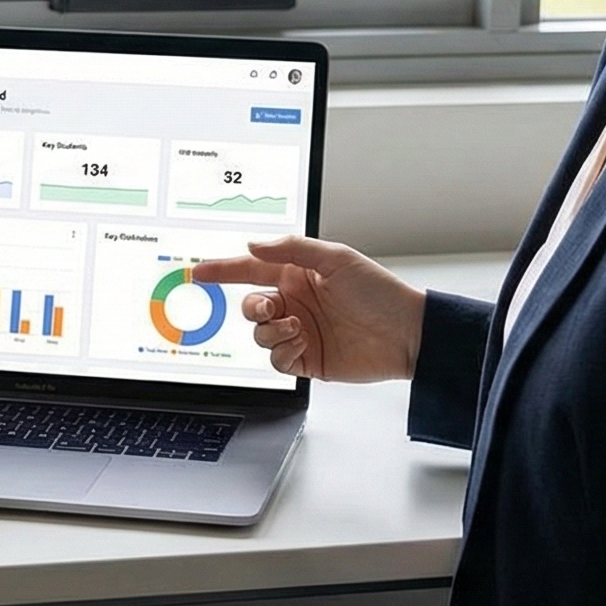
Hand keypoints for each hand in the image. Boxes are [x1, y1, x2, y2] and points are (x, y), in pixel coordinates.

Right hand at [192, 235, 425, 382]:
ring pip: (259, 335)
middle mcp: (295, 302)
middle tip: (271, 308)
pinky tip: (302, 343)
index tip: (199, 272)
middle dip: (252, 308)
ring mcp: (299, 332)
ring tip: (299, 328)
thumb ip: (291, 248)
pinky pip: (275, 360)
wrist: (406, 334)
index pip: (251, 269)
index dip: (223, 270)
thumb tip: (253, 245)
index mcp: (297, 275)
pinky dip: (281, 351)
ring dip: (272, 331)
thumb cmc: (378, 292)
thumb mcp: (336, 258)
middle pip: (249, 306)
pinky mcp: (306, 360)